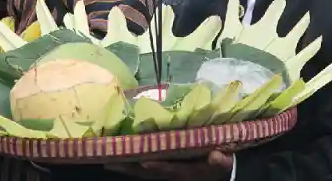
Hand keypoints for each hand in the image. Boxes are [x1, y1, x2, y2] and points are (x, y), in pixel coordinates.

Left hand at [105, 150, 232, 180]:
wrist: (216, 174)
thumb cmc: (218, 166)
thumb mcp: (224, 164)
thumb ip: (221, 162)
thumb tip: (217, 157)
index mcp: (186, 172)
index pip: (170, 169)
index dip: (158, 167)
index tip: (144, 161)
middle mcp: (171, 174)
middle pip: (147, 172)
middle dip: (130, 167)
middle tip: (110, 162)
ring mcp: (164, 173)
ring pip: (141, 171)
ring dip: (125, 166)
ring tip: (107, 160)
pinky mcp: (161, 169)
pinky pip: (142, 167)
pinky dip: (130, 164)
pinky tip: (118, 158)